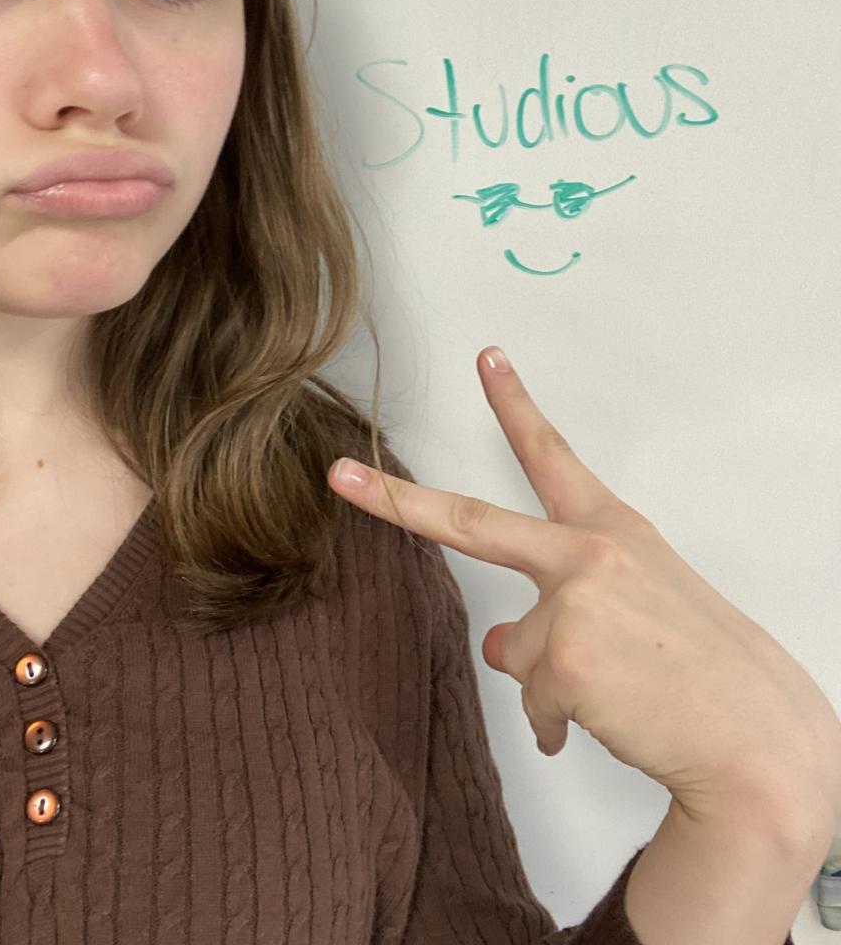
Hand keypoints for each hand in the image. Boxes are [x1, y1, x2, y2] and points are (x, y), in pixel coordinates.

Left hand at [327, 346, 840, 828]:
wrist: (757, 737)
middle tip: (341, 478)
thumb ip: (564, 604)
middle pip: (471, 522)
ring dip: (549, 682)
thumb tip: (495, 639)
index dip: (516, 405)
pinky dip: (560, 724)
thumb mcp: (639, 608)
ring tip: (616, 691)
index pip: (553, 456)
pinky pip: (533, 702)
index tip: (486, 362)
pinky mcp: (559, 657)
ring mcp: (570, 601)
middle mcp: (586, 554)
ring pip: (513, 649)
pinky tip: (609, 721)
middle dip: (396, 501)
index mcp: (612, 531)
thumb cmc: (707, 670)